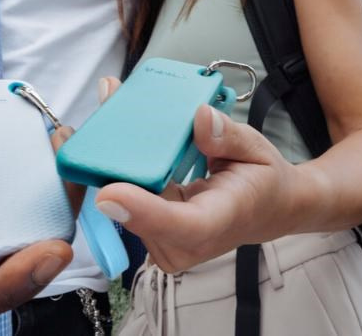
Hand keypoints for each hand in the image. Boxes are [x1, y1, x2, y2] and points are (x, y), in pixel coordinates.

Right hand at [0, 108, 76, 328]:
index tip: (45, 256)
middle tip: (67, 236)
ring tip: (71, 181)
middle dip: (41, 264)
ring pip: (28, 256)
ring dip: (57, 225)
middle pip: (5, 285)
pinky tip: (66, 168)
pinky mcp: (7, 231)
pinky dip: (57, 204)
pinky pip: (37, 229)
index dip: (6, 286)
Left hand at [93, 98, 304, 272]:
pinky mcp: (153, 236)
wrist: (267, 209)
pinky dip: (116, 174)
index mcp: (222, 220)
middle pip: (140, 216)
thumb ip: (228, 136)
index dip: (144, 212)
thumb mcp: (255, 149)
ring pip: (125, 210)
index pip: (182, 226)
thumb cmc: (260, 179)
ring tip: (107, 118)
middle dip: (112, 172)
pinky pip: (126, 206)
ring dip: (109, 169)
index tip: (108, 194)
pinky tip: (108, 141)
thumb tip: (200, 118)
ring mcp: (169, 244)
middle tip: (94, 122)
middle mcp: (190, 243)